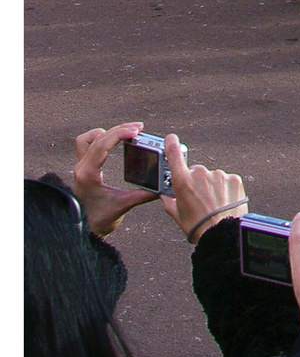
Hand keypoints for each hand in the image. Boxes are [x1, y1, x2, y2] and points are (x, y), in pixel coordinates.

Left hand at [71, 121, 158, 236]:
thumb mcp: (123, 206)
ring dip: (108, 132)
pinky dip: (100, 138)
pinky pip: (87, 144)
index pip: (101, 145)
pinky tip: (114, 140)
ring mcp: (81, 166)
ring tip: (127, 131)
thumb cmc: (99, 219)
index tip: (136, 131)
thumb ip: (142, 195)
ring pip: (89, 138)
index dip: (119, 134)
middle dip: (119, 130)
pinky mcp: (84, 167)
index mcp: (88, 174)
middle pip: (98, 138)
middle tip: (139, 129)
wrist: (85, 228)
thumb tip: (161, 188)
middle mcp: (82, 167)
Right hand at [160, 138, 247, 243]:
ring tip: (214, 204)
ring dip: (212, 186)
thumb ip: (168, 200)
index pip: (174, 154)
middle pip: (196, 172)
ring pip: (213, 177)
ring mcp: (219, 175)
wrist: (222, 233)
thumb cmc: (198, 226)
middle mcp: (200, 174)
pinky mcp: (234, 178)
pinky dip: (225, 188)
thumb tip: (165, 195)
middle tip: (200, 199)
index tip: (171, 139)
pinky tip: (224, 201)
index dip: (171, 144)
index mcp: (182, 181)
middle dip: (196, 182)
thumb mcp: (176, 214)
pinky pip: (226, 180)